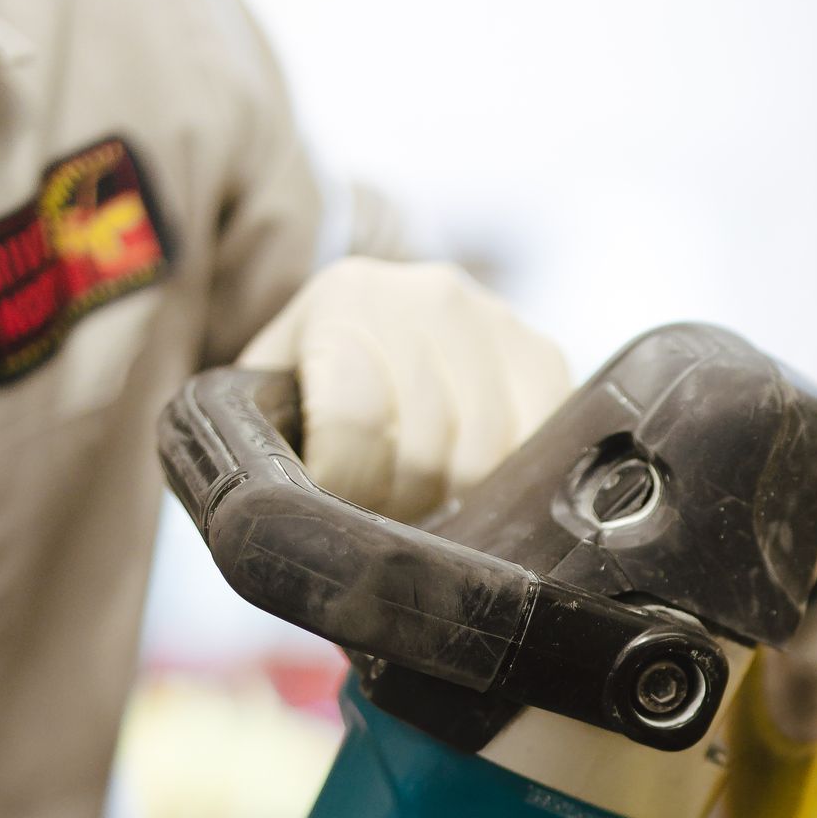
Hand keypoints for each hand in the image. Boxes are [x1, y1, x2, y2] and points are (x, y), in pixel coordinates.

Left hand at [241, 258, 570, 523]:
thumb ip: (275, 443)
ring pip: (486, 459)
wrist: (372, 324)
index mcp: (346, 298)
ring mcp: (495, 321)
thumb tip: (285, 521)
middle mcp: (429, 296)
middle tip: (383, 503)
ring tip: (423, 492)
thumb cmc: (313, 381)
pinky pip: (540, 445)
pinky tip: (474, 479)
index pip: (355, 419)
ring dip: (452, 497)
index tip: (336, 499)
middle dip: (400, 499)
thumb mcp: (273, 401)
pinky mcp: (543, 356)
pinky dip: (508, 481)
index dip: (347, 484)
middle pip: (426, 450)